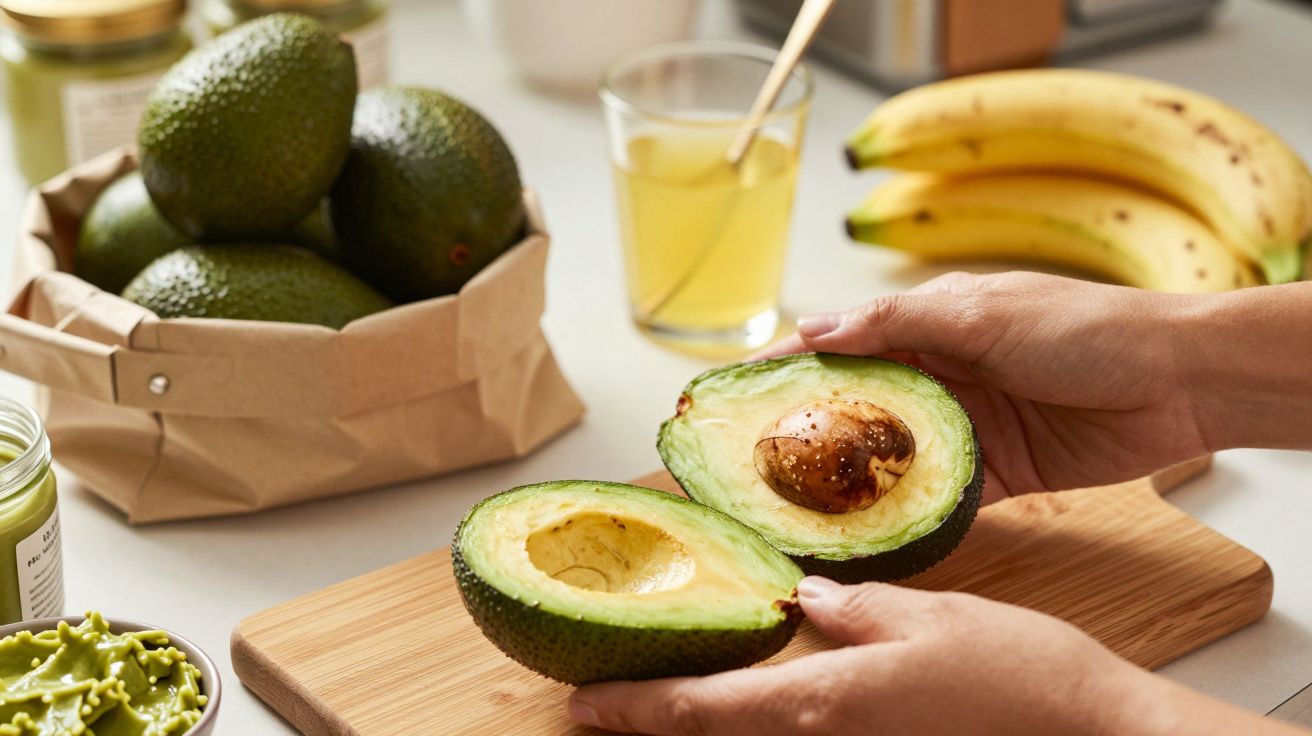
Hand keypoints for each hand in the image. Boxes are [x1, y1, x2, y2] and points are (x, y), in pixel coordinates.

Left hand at [569, 578, 1295, 735]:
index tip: (579, 705)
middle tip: (599, 698)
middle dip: (655, 719)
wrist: (1087, 733)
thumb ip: (854, 609)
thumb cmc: (1015, 674)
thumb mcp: (926, 614)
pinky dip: (757, 720)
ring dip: (702, 721)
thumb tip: (806, 601)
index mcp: (824, 702)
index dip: (634, 709)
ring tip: (656, 690)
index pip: (703, 711)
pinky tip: (750, 696)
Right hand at [756, 271, 1212, 498]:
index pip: (841, 345)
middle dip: (805, 435)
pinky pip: (940, 499)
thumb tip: (814, 329)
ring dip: (851, 483)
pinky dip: (908, 516)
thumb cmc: (1082, 327)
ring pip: (892, 459)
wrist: (1176, 381)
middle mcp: (941, 376)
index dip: (786, 366)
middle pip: (856, 408)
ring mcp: (966, 429)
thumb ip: (896, 326)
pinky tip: (868, 536)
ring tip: (794, 510)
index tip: (732, 393)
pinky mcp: (998, 475)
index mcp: (930, 327)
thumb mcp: (978, 312)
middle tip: (751, 468)